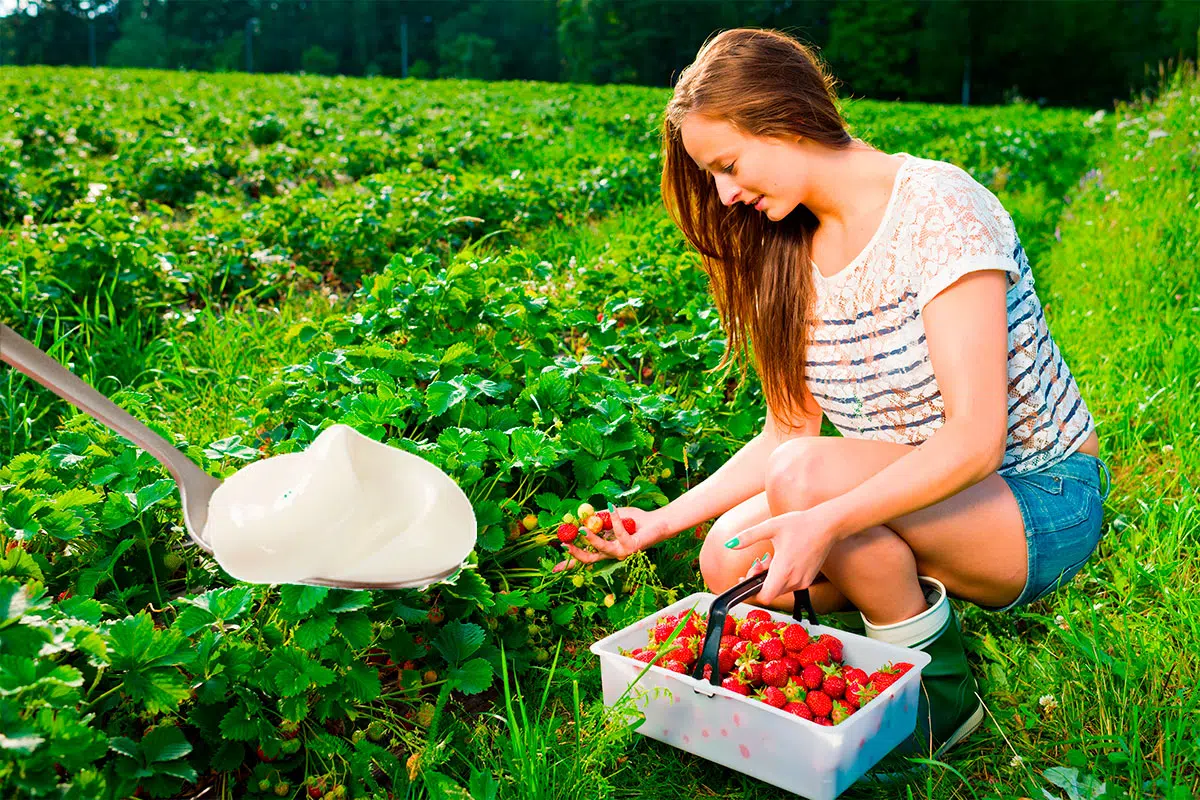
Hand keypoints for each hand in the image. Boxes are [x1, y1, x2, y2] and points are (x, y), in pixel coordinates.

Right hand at [555, 503, 670, 568]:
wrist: (657, 522)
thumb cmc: (635, 520)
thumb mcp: (611, 517)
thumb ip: (597, 518)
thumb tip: (580, 516)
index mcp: (606, 548)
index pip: (585, 558)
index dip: (570, 563)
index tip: (554, 569)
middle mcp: (613, 553)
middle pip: (589, 559)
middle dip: (575, 553)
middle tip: (564, 543)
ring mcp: (622, 552)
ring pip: (602, 548)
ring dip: (591, 538)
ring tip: (582, 528)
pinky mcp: (632, 547)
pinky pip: (618, 531)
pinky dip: (614, 517)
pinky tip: (612, 507)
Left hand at [724, 505, 841, 604]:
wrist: (827, 526)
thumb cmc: (800, 524)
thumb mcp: (770, 526)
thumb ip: (748, 537)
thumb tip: (729, 544)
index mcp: (784, 570)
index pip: (764, 596)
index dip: (751, 590)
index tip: (746, 576)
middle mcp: (795, 580)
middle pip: (769, 592)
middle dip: (758, 579)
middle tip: (759, 561)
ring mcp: (803, 581)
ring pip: (778, 589)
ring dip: (770, 577)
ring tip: (771, 557)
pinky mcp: (808, 580)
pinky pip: (789, 585)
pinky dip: (781, 576)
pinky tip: (782, 559)